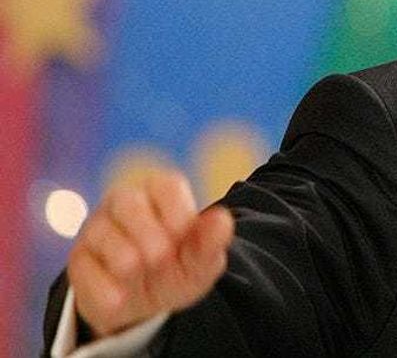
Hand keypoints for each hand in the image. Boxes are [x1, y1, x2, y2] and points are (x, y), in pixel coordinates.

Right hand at [67, 169, 234, 337]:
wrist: (143, 306)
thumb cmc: (177, 270)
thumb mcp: (201, 263)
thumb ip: (211, 242)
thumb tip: (223, 219)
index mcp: (160, 191)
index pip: (167, 185)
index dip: (177, 214)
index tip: (183, 239)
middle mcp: (124, 201)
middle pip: (128, 202)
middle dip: (151, 239)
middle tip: (162, 260)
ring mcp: (96, 227)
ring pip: (103, 234)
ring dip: (129, 265)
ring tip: (142, 277)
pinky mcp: (78, 259)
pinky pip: (85, 270)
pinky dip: (107, 289)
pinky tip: (121, 297)